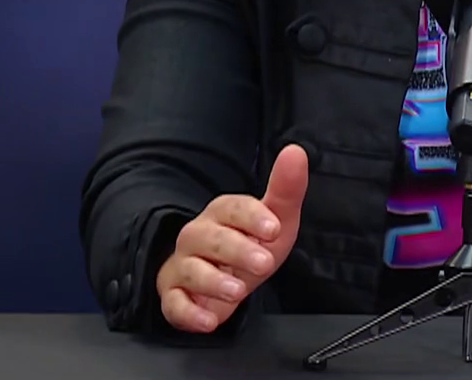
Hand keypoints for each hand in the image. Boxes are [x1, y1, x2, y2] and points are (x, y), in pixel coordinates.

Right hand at [157, 144, 308, 333]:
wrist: (223, 283)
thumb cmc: (249, 246)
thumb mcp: (275, 221)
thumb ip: (286, 190)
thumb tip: (296, 151)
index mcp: (222, 213)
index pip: (231, 208)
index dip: (252, 217)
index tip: (273, 227)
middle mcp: (197, 235)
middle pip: (210, 238)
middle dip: (237, 250)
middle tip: (263, 263)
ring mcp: (183, 266)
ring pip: (190, 270)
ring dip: (213, 281)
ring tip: (238, 291)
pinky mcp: (175, 296)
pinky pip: (174, 304)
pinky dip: (189, 314)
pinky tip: (209, 320)